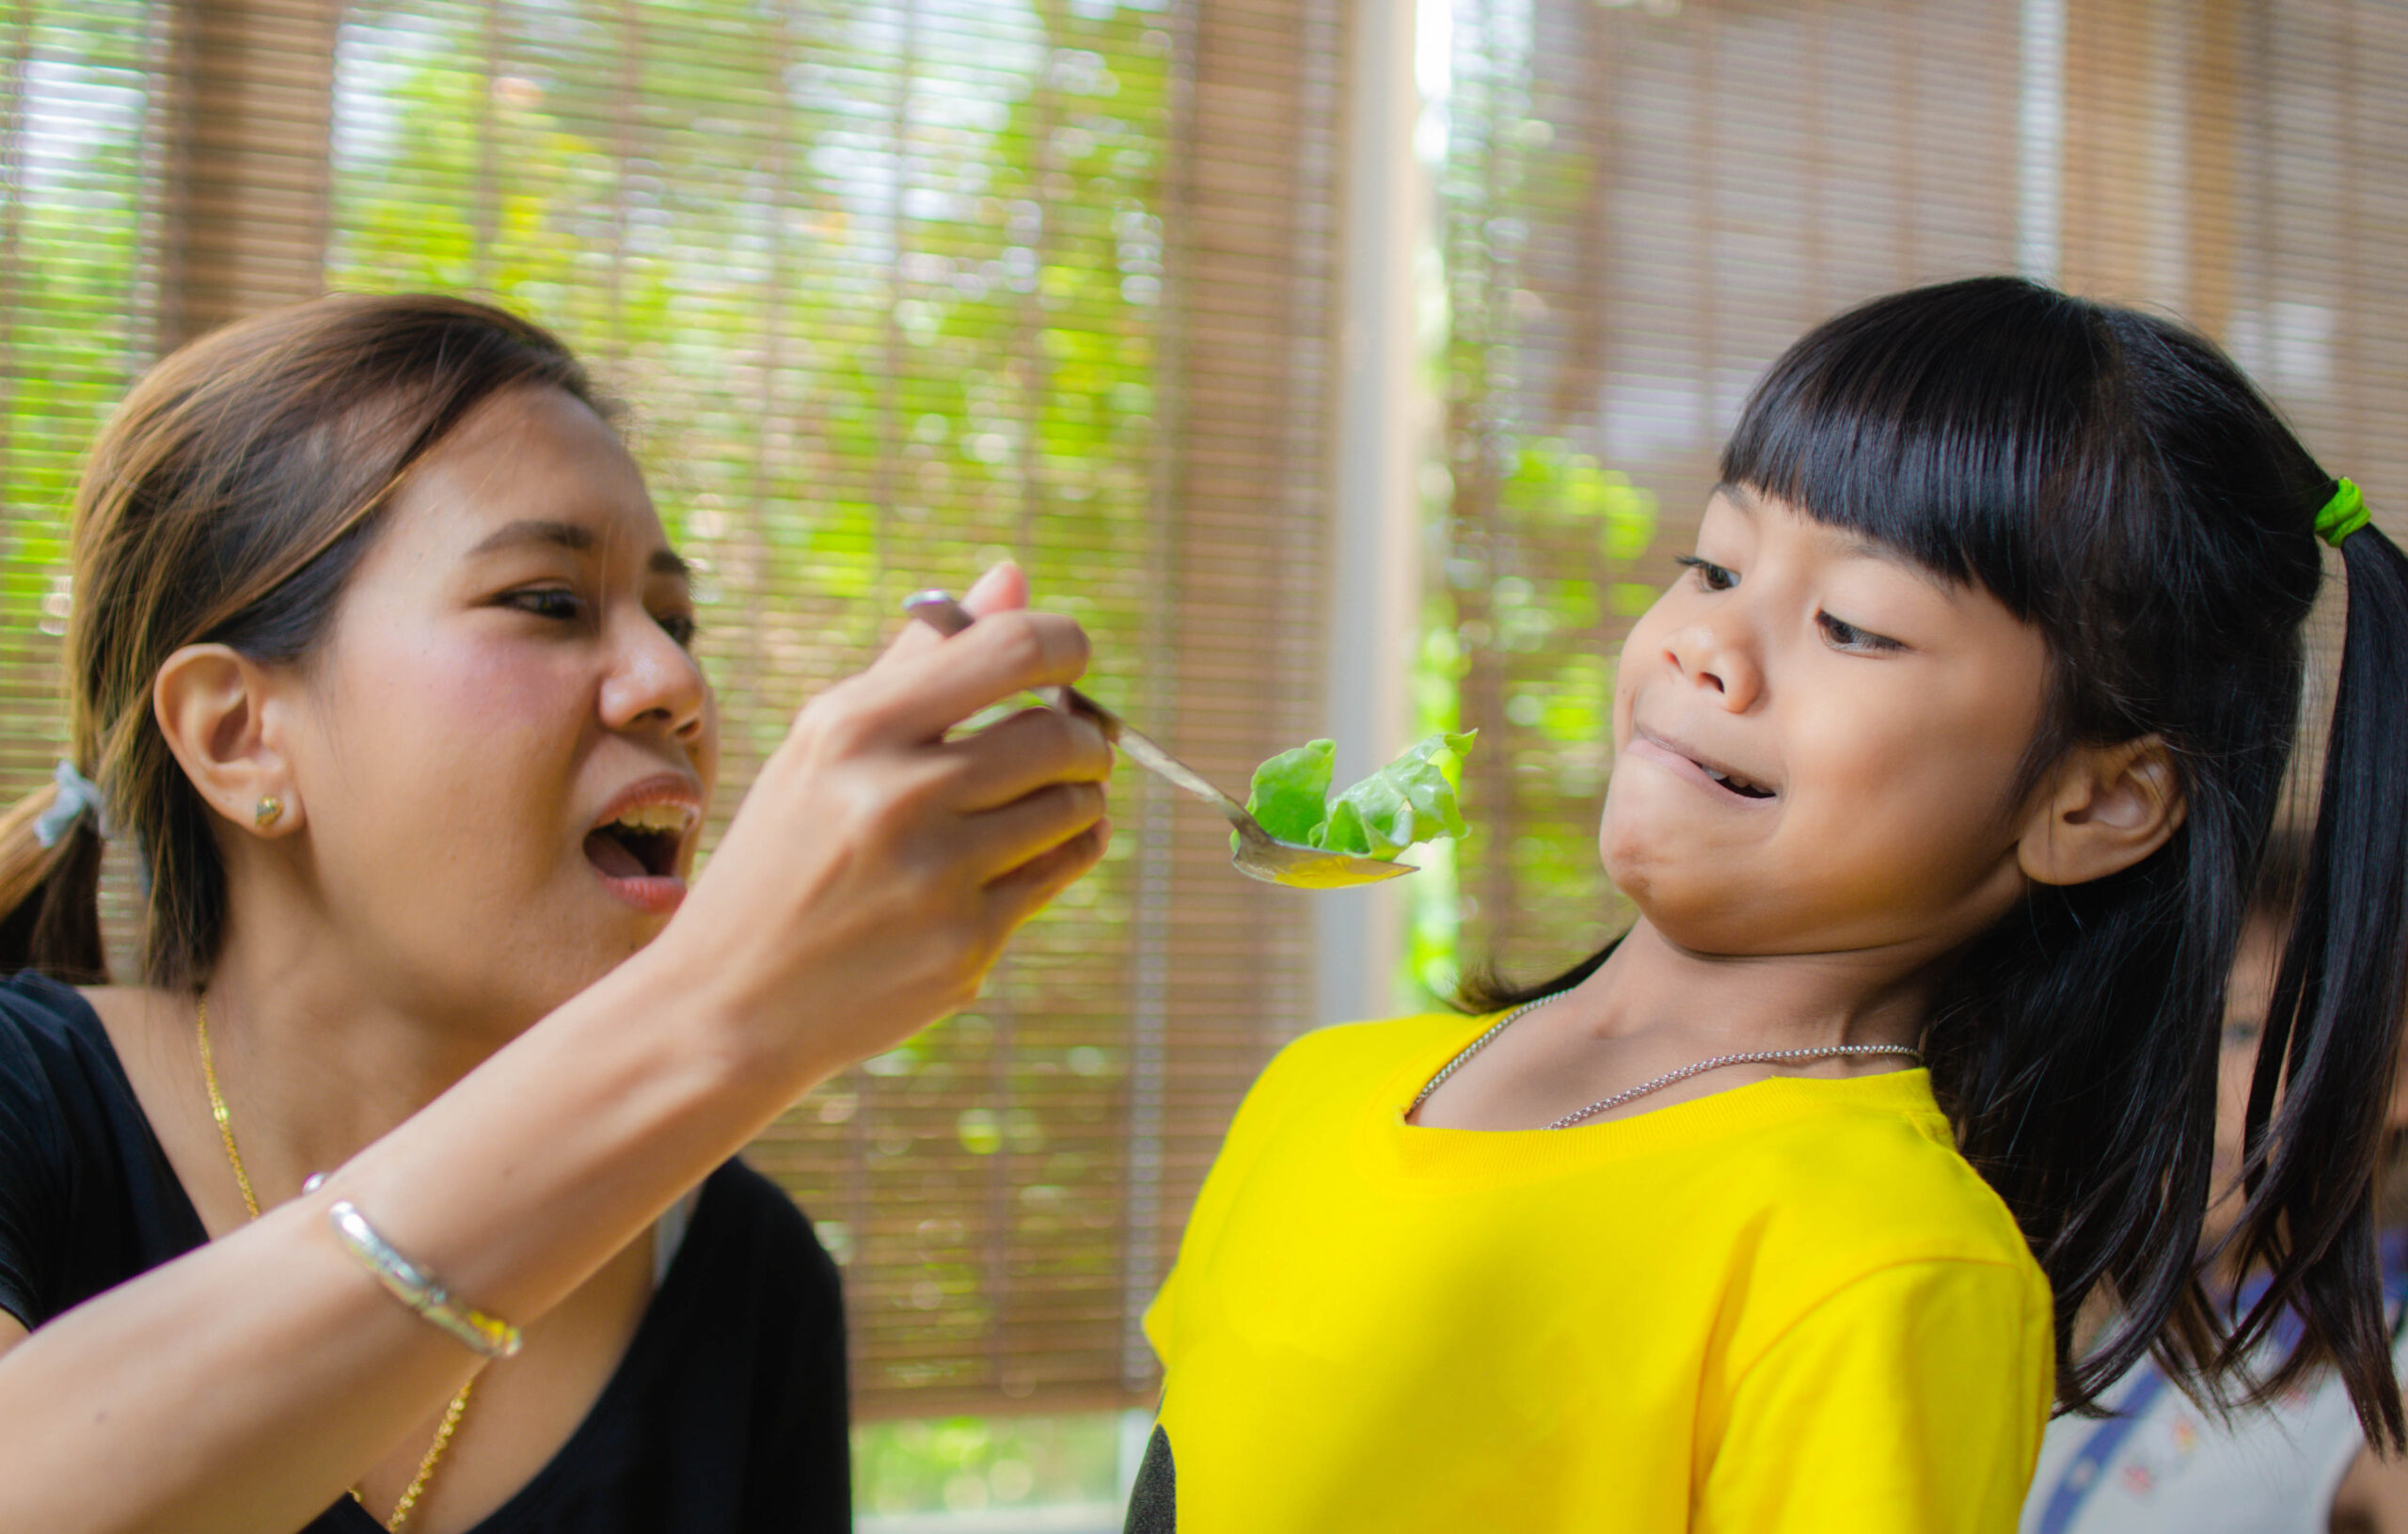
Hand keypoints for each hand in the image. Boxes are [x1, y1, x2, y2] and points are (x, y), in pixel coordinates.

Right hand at [661, 563, 1112, 1084]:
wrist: (729, 1004)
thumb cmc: (783, 856)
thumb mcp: (824, 745)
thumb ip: (923, 659)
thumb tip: (1012, 575)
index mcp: (855, 727)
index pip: (1013, 649)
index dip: (1067, 644)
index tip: (1070, 659)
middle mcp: (898, 796)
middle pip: (1061, 734)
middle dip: (1084, 735)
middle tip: (1071, 743)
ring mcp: (937, 877)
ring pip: (1074, 806)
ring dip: (1079, 797)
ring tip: (1046, 800)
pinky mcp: (967, 945)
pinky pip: (1060, 874)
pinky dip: (1064, 852)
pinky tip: (1033, 850)